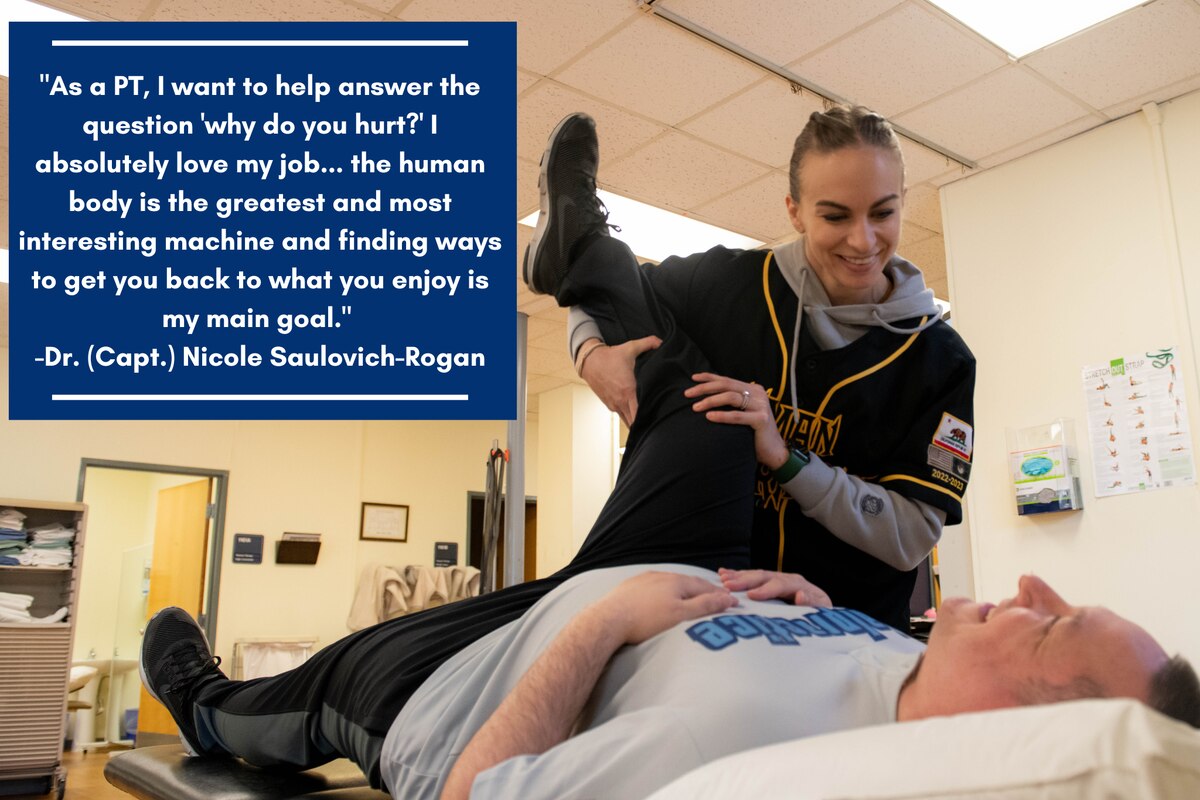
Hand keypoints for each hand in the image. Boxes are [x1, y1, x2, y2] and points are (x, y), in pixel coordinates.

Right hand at [579, 336, 661, 426]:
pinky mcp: (609, 405)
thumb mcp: (630, 347)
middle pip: (634, 422)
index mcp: (628, 391)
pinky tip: (635, 413)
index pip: (639, 413)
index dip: (649, 417)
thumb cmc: (610, 356)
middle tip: (656, 421)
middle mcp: (621, 401)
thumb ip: (648, 343)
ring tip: (647, 420)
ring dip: (636, 421)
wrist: (589, 361)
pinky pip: (621, 415)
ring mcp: (614, 405)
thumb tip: (661, 341)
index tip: (658, 417)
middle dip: (645, 423)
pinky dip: (628, 416)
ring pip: (627, 421)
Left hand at [590, 571, 736, 644]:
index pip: (704, 586)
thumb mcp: (681, 615)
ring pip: (670, 582)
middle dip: (703, 589)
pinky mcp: (631, 586)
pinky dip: (665, 590)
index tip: (732, 601)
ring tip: (691, 595)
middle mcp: (662, 575)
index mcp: (677, 581)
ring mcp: (645, 579)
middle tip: (716, 596)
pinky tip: (663, 595)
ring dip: (684, 589)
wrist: (609, 619)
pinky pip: (654, 585)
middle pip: (688, 582)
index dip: (719, 594)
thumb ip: (705, 606)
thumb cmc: (646, 620)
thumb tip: (728, 598)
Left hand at [685, 373, 789, 468]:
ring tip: (696, 407)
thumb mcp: (743, 412)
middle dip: (704, 388)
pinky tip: (709, 417)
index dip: (709, 377)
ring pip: (731, 397)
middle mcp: (758, 393)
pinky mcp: (761, 419)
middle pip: (726, 385)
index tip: (692, 378)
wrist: (773, 451)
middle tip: (687, 394)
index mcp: (753, 389)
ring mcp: (761, 405)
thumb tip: (706, 396)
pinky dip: (722, 415)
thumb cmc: (753, 433)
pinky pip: (737, 416)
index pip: (727, 379)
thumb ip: (731, 402)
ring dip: (711, 401)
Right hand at [718, 568, 832, 607]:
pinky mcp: (769, 582)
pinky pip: (752, 577)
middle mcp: (787, 578)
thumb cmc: (820, 614)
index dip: (765, 590)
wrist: (822, 611)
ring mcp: (777, 578)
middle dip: (746, 580)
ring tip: (723, 578)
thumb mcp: (822, 611)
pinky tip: (723, 573)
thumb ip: (813, 604)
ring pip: (756, 574)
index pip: (780, 585)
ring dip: (738, 576)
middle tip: (728, 585)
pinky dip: (738, 574)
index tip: (751, 595)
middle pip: (765, 576)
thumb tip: (801, 596)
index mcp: (799, 585)